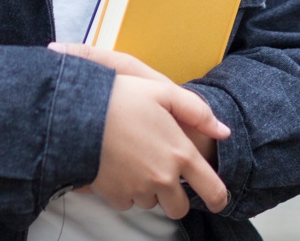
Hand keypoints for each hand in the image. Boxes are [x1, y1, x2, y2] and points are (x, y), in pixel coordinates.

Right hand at [49, 43, 228, 215]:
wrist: (76, 114)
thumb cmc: (121, 98)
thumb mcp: (163, 92)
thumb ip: (198, 111)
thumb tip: (223, 131)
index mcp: (179, 153)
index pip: (211, 188)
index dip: (218, 198)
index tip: (218, 201)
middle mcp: (162, 177)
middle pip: (179, 208)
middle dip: (176, 197)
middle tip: (166, 176)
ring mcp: (138, 189)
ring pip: (151, 203)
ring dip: (149, 191)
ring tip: (137, 162)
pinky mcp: (114, 195)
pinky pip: (127, 202)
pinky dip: (126, 191)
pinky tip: (119, 168)